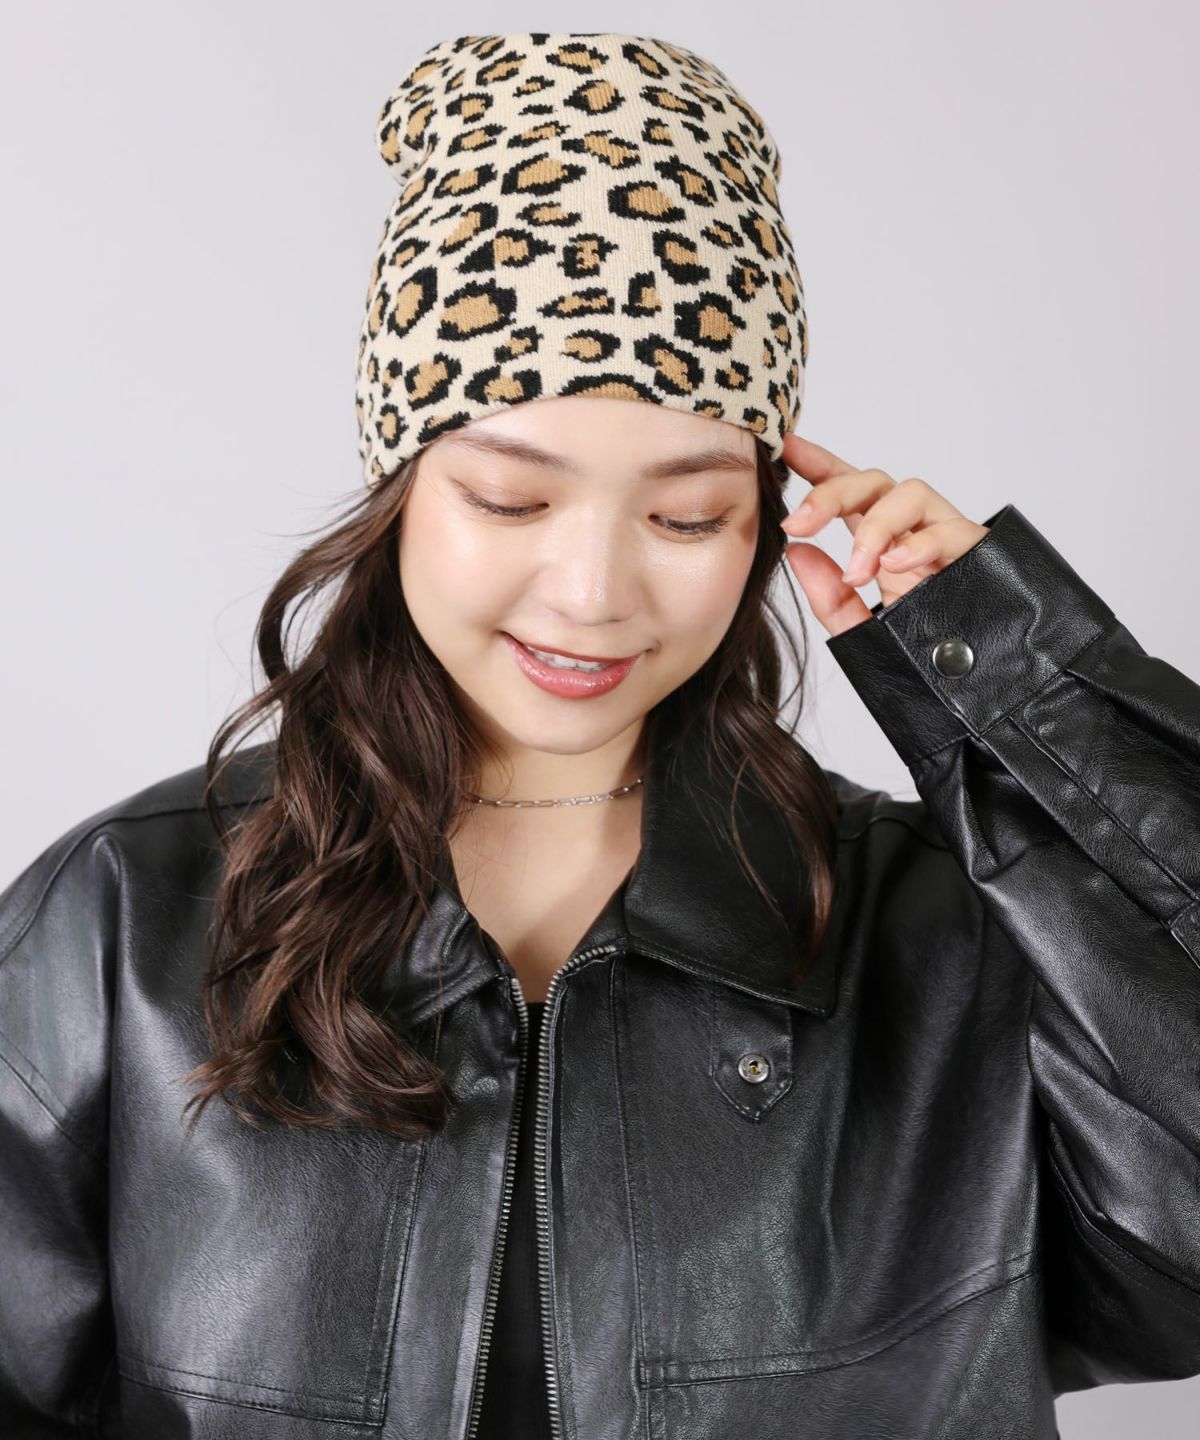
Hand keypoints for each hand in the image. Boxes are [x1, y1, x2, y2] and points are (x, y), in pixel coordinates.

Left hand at [778, 433, 990, 638]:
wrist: (973, 687)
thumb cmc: (920, 652)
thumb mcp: (861, 629)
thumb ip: (830, 597)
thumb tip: (796, 553)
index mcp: (881, 539)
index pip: (849, 490)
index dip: (818, 465)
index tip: (785, 449)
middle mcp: (912, 529)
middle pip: (873, 481)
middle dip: (831, 494)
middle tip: (797, 524)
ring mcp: (945, 536)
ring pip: (911, 493)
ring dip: (875, 526)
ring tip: (857, 570)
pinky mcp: (977, 553)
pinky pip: (951, 530)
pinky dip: (919, 544)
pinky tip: (893, 565)